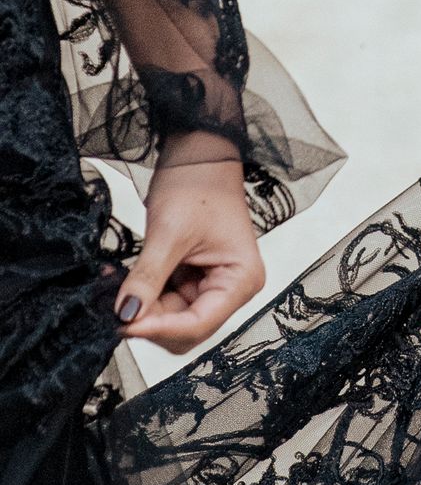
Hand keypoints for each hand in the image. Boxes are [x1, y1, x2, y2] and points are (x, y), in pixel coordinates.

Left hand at [115, 146, 264, 350]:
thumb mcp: (169, 233)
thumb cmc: (198, 183)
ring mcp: (212, 285)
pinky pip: (164, 301)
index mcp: (241, 279)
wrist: (199, 155)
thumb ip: (147, 278)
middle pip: (186, 329)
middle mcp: (232, 288)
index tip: (123, 322)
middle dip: (151, 321)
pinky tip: (120, 281)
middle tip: (115, 306)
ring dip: (142, 308)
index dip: (159, 327)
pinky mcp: (193, 279)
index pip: (199, 323)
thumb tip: (126, 315)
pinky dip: (141, 295)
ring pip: (171, 318)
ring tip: (114, 287)